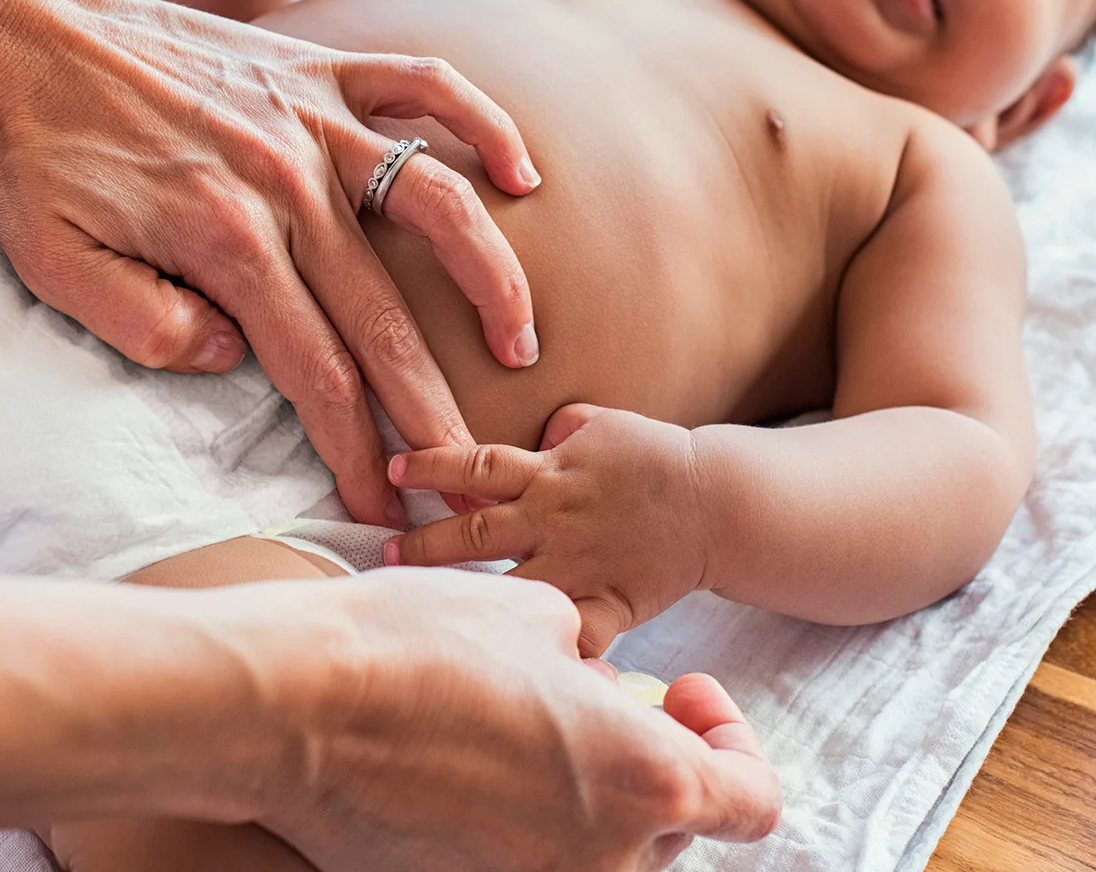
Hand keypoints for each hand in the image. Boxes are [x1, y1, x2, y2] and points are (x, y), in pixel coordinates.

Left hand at [0, 0, 541, 528]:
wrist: (15, 26)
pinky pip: (424, 86)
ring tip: (521, 342)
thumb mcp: (50, 265)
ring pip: (437, 205)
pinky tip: (525, 176)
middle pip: (384, 316)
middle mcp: (286, 179)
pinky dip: (485, 123)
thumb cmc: (25, 151)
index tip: (382, 507)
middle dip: (431, 408)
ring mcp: (310, 115)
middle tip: (468, 471)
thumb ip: (144, 326)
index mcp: (224, 240)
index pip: (315, 371)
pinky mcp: (315, 63)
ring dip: (490, 281)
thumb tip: (234, 359)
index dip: (354, 449)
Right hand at [252, 569, 779, 870]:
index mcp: (643, 780)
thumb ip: (591, 657)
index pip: (750, 800)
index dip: (732, 741)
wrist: (290, 705)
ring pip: (597, 850)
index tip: (684, 691)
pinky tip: (472, 756)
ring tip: (530, 722)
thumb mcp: (533, 612)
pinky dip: (520, 818)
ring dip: (588, 794)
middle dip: (652, 761)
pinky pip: (523, 859)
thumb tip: (591, 685)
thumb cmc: (415, 644)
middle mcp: (601, 855)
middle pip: (672, 830)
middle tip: (602, 696)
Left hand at [386, 405, 717, 656]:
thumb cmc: (657, 459)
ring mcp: (577, 565)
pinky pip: (569, 638)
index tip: (390, 470)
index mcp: (548, 473)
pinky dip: (542, 654)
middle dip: (421, 543)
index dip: (428, 465)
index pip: (474, 464)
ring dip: (460, 595)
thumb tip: (533, 432)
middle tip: (379, 553)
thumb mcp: (603, 423)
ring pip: (505, 584)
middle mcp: (553, 519)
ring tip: (418, 605)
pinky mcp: (606, 604)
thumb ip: (559, 429)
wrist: (716, 502)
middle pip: (473, 530)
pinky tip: (502, 673)